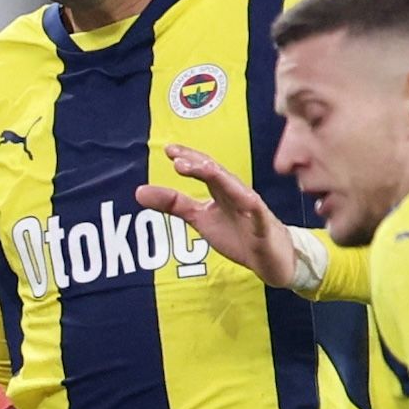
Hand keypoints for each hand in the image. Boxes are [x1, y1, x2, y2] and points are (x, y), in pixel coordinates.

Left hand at [132, 143, 297, 288]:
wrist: (270, 259)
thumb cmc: (237, 234)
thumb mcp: (199, 219)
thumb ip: (173, 204)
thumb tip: (139, 191)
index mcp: (220, 190)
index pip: (203, 169)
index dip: (188, 158)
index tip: (168, 150)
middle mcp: (236, 193)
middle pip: (218, 173)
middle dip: (199, 164)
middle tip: (177, 159)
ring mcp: (251, 208)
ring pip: (237, 188)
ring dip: (220, 177)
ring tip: (202, 169)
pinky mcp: (264, 225)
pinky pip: (257, 212)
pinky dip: (249, 203)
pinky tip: (243, 197)